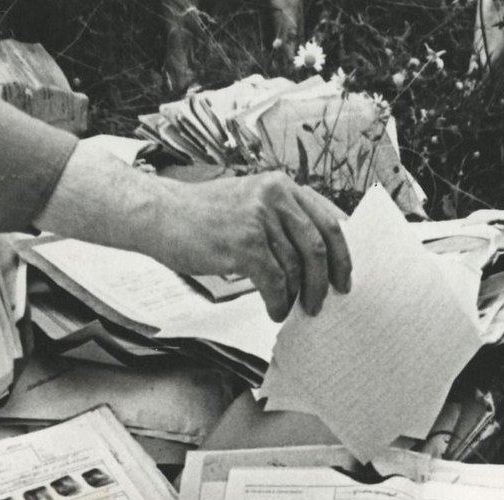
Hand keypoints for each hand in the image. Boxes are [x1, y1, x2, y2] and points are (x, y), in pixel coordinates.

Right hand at [153, 172, 352, 320]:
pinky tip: (274, 310)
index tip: (344, 277)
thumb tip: (311, 259)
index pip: (328, 220)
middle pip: (318, 245)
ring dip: (297, 295)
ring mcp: (259, 219)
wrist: (159, 215)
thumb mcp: (248, 203)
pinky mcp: (244, 244)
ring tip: (291, 309)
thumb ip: (279, 220)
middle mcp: (274, 196)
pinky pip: (275, 282)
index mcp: (281, 185)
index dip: (341, 253)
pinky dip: (279, 302)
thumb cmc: (201, 216)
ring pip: (296, 267)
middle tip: (324, 302)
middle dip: (325, 280)